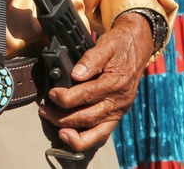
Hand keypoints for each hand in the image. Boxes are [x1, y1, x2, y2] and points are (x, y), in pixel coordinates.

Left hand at [40, 12, 153, 151]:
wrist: (138, 45)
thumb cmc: (120, 43)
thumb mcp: (107, 43)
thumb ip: (92, 58)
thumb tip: (76, 74)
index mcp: (116, 82)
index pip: (87, 95)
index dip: (66, 97)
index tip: (52, 94)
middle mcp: (119, 101)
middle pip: (89, 117)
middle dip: (63, 117)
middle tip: (45, 110)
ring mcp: (119, 110)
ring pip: (95, 132)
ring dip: (72, 133)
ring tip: (55, 126)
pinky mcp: (117, 115)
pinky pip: (102, 134)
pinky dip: (86, 139)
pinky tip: (70, 136)